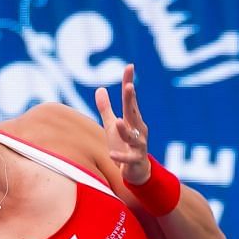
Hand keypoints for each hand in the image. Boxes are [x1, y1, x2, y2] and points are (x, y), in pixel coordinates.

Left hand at [94, 62, 150, 185]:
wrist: (136, 172)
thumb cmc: (124, 145)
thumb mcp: (113, 126)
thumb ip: (106, 109)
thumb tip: (99, 89)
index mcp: (133, 120)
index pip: (130, 99)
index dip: (129, 83)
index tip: (129, 66)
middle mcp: (138, 130)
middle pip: (133, 113)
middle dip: (131, 100)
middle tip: (129, 86)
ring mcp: (138, 145)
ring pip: (133, 137)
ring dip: (126, 130)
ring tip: (118, 122)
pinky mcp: (135, 160)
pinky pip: (128, 158)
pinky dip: (121, 156)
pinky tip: (111, 154)